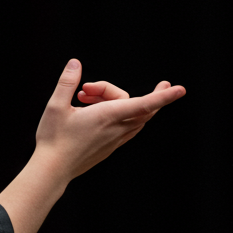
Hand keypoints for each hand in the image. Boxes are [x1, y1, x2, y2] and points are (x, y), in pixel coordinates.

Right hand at [35, 59, 186, 179]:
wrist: (52, 169)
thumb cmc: (53, 138)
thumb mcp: (55, 106)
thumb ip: (68, 83)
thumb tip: (76, 63)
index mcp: (107, 116)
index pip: (143, 105)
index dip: (163, 97)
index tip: (180, 89)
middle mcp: (116, 129)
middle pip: (142, 108)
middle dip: (152, 95)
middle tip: (147, 84)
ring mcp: (115, 140)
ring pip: (137, 119)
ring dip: (126, 103)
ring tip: (86, 96)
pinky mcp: (110, 147)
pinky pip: (128, 129)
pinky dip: (122, 115)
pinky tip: (98, 111)